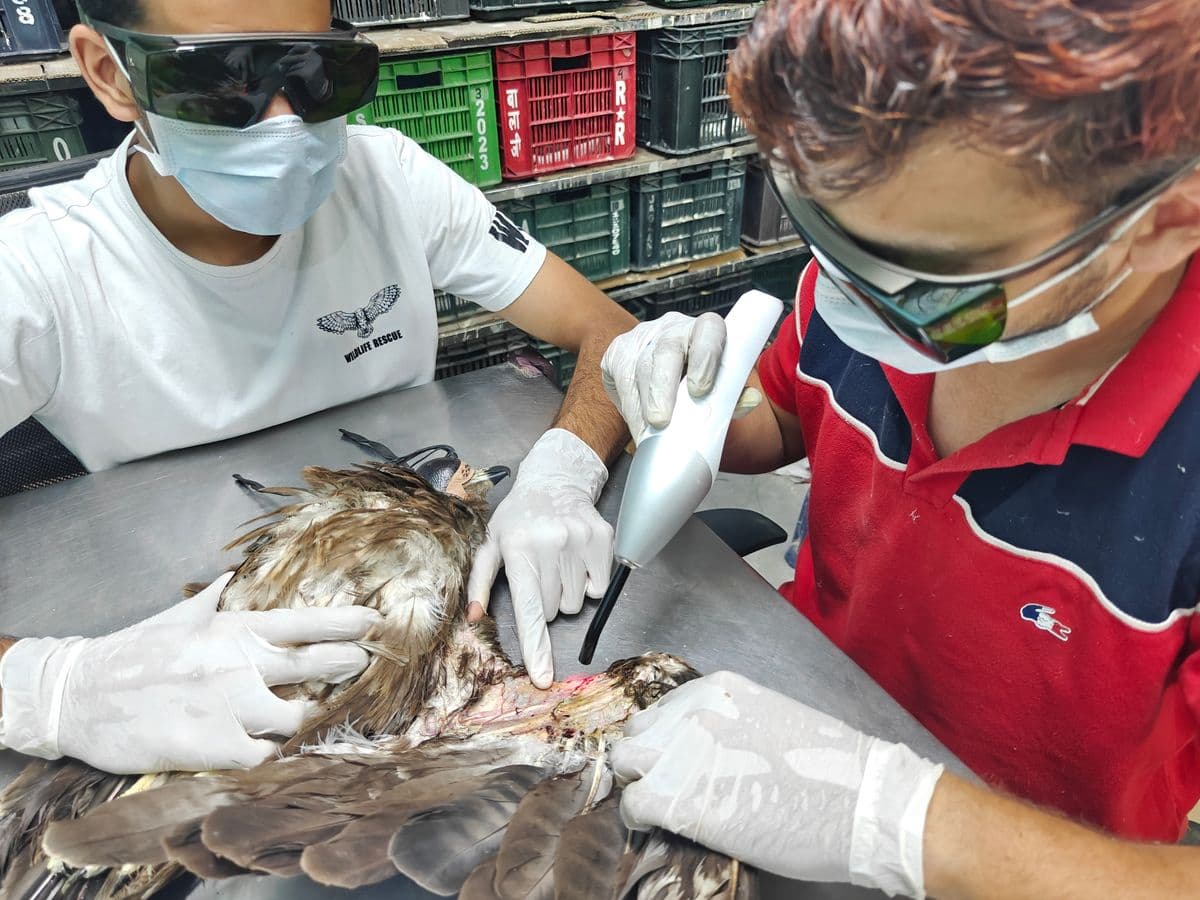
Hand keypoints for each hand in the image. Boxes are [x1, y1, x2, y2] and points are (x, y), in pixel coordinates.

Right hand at [0, 574, 379, 773]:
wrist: (79, 695)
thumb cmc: (130, 653)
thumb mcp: (176, 615)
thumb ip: (213, 599)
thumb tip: (235, 576)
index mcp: (231, 629)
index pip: (302, 622)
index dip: (342, 622)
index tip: (373, 623)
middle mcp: (237, 664)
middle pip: (314, 665)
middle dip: (345, 666)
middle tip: (363, 667)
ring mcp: (227, 706)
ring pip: (297, 716)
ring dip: (312, 717)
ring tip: (319, 714)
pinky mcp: (212, 746)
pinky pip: (265, 756)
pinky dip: (280, 754)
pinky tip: (289, 750)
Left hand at [467, 429, 611, 688]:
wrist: (554, 482)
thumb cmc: (518, 519)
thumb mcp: (491, 545)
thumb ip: (480, 582)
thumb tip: (474, 618)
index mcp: (518, 550)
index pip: (529, 609)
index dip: (536, 646)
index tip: (543, 676)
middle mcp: (551, 545)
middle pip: (553, 611)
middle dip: (546, 602)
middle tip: (541, 574)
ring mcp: (579, 540)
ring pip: (577, 603)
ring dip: (567, 593)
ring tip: (558, 564)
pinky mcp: (602, 539)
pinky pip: (599, 588)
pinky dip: (589, 583)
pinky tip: (576, 561)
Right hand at [601, 311, 726, 441]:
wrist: (672, 372)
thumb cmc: (702, 380)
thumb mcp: (722, 387)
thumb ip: (735, 395)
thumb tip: (751, 399)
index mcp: (706, 329)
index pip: (709, 331)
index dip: (705, 358)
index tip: (700, 390)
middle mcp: (673, 327)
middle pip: (666, 352)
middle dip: (662, 389)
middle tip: (661, 421)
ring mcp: (643, 337)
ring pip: (638, 368)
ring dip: (642, 406)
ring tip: (647, 433)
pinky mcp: (619, 351)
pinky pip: (619, 378)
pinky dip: (629, 406)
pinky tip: (637, 423)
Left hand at [611, 671, 944, 898]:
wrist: (865, 805)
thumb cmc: (833, 770)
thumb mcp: (774, 721)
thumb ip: (733, 723)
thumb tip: (711, 744)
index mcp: (717, 691)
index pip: (663, 709)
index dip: (664, 738)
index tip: (673, 757)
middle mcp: (692, 714)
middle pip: (638, 731)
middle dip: (645, 757)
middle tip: (663, 781)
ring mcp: (682, 754)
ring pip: (626, 763)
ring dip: (638, 781)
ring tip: (662, 802)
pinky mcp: (680, 800)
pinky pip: (634, 803)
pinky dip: (640, 815)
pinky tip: (661, 825)